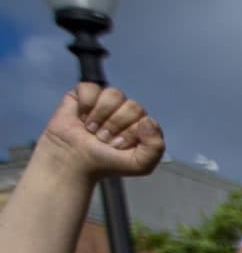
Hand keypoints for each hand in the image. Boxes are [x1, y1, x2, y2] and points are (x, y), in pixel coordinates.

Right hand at [39, 85, 163, 179]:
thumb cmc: (106, 163)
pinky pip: (91, 88)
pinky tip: (81, 117)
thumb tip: (148, 121)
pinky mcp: (85, 94)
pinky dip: (85, 105)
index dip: (131, 134)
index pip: (147, 121)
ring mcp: (107, 102)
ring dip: (101, 116)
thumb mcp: (140, 165)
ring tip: (92, 130)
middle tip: (103, 139)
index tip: (118, 146)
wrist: (74, 160)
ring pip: (114, 94)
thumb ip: (156, 147)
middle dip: (116, 126)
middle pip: (133, 106)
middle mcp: (127, 111)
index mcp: (142, 126)